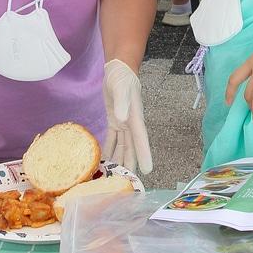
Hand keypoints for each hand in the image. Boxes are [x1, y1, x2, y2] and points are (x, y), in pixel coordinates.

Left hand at [102, 59, 151, 174]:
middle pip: (131, 148)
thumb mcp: (121, 89)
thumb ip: (122, 104)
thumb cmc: (122, 79)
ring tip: (115, 176)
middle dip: (130, 164)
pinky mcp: (114, 121)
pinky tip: (105, 159)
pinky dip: (109, 149)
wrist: (118, 70)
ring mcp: (123, 124)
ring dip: (119, 159)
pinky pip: (112, 138)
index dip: (143, 155)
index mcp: (135, 118)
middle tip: (128, 182)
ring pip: (122, 146)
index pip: (140, 140)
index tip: (147, 170)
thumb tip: (122, 119)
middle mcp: (131, 124)